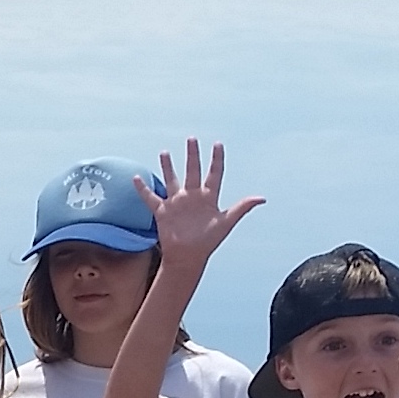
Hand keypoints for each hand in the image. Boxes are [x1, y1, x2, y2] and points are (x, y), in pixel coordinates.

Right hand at [133, 139, 263, 264]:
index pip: (214, 174)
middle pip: (192, 171)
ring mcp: (177, 203)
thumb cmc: (208, 242)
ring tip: (165, 153)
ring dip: (168, 167)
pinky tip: (136, 178)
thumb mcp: (226, 223)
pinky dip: (142, 189)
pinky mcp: (163, 211)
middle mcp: (192, 197)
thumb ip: (242, 208)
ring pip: (172, 180)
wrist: (187, 258)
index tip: (217, 144)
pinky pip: (150, 197)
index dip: (216, 159)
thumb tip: (262, 198)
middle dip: (192, 155)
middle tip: (191, 139)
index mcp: (208, 198)